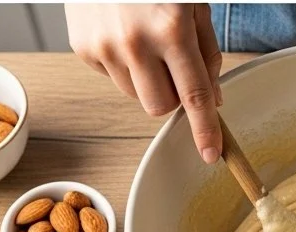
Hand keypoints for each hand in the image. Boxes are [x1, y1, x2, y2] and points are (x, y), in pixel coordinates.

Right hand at [66, 3, 223, 162]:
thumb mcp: (194, 4)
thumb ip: (206, 53)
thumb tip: (212, 98)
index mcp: (171, 29)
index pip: (194, 95)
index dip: (205, 129)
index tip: (211, 153)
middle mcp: (135, 42)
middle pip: (160, 107)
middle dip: (172, 97)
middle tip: (173, 66)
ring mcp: (104, 46)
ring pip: (136, 96)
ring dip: (147, 80)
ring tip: (144, 40)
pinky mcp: (83, 47)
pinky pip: (113, 77)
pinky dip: (123, 64)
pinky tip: (122, 33)